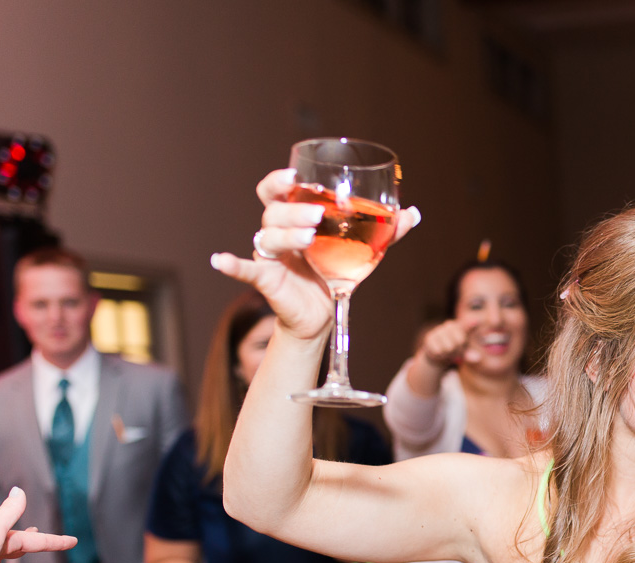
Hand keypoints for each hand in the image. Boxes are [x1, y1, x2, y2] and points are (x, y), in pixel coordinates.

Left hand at [0, 487, 75, 562]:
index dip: (55, 540)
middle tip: (55, 541)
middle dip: (40, 540)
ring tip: (30, 545)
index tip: (74, 541)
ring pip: (10, 549)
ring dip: (22, 546)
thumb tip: (19, 489)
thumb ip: (8, 512)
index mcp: (3, 536)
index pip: (36, 538)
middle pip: (24, 541)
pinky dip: (5, 557)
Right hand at [209, 168, 421, 341]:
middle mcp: (278, 233)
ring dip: (285, 235)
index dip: (281, 180)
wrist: (325, 313)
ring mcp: (271, 257)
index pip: (278, 191)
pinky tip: (220, 261)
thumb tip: (413, 212)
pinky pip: (245, 270)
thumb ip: (387, 232)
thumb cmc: (337, 272)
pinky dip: (232, 265)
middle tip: (316, 215)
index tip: (297, 176)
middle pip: (274, 211)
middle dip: (293, 210)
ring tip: (308, 238)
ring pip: (267, 237)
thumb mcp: (364, 251)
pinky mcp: (267, 281)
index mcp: (295, 218)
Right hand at [418, 319, 482, 370]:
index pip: (467, 326)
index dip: (471, 324)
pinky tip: (438, 352)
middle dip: (458, 350)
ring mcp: (439, 330)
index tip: (478, 321)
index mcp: (460, 326)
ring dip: (448, 354)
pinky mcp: (430, 337)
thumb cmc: (454, 349)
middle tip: (454, 350)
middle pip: (459, 341)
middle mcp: (450, 325)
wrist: (437, 352)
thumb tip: (477, 358)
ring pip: (448, 348)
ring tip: (446, 351)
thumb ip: (470, 354)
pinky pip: (438, 351)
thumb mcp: (464, 351)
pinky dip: (440, 355)